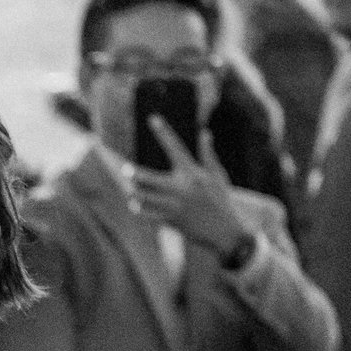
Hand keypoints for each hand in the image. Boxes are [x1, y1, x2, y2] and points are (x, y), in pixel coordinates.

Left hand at [130, 119, 250, 255]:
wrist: (226, 232)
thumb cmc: (221, 201)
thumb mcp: (218, 176)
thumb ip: (208, 155)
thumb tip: (205, 133)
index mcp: (193, 173)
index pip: (175, 147)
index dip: (164, 132)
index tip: (153, 118)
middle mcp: (182, 187)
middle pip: (149, 177)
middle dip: (134, 173)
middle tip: (125, 169)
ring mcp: (174, 205)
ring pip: (143, 196)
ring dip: (134, 193)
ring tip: (129, 190)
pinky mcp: (170, 220)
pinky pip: (146, 214)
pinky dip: (139, 209)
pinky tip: (135, 206)